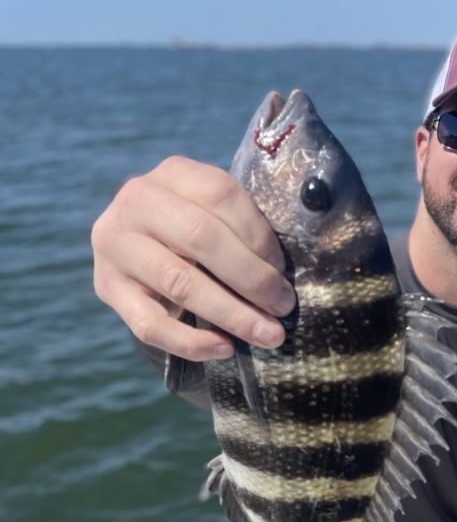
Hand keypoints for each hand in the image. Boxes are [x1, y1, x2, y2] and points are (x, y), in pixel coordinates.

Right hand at [91, 148, 295, 360]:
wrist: (143, 253)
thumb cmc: (196, 236)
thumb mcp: (216, 216)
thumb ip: (241, 233)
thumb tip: (283, 281)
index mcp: (172, 173)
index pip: (220, 195)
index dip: (259, 235)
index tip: (284, 270)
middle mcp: (136, 201)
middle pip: (200, 237)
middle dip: (252, 278)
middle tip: (284, 307)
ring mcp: (116, 245)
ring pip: (179, 282)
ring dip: (232, 314)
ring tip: (267, 334)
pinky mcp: (107, 288)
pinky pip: (150, 325)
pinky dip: (192, 343)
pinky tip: (224, 348)